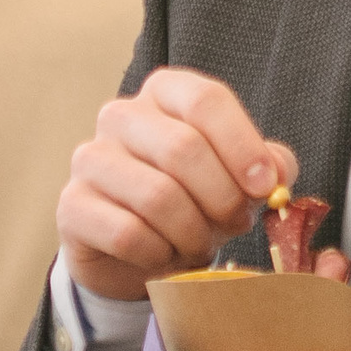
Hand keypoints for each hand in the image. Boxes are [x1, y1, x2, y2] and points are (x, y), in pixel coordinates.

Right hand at [57, 68, 297, 302]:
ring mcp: (90, 159)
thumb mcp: (237, 178)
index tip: (265, 186)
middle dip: (222, 197)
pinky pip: (128, 234)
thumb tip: (277, 170)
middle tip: (235, 224)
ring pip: (157, 196)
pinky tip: (163, 256)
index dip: (242, 145)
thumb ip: (266, 165)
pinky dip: (158, 254)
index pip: (205, 100)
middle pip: (183, 148)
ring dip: (192, 232)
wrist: (137, 252)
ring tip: (199, 245)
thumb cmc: (194, 201)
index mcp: (165, 94)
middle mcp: (121, 116)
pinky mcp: (72, 206)